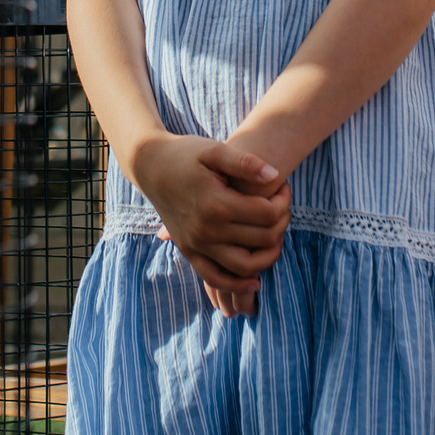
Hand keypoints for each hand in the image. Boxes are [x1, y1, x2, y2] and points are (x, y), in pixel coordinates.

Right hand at [132, 134, 289, 315]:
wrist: (150, 167)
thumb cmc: (185, 155)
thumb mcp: (214, 150)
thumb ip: (245, 162)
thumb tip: (275, 176)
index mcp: (217, 204)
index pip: (267, 213)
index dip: (283, 201)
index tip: (283, 187)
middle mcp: (207, 230)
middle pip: (262, 239)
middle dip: (281, 223)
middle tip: (281, 207)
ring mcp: (197, 245)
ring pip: (245, 266)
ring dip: (268, 257)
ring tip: (275, 238)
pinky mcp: (189, 252)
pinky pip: (216, 278)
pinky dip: (237, 284)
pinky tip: (255, 280)